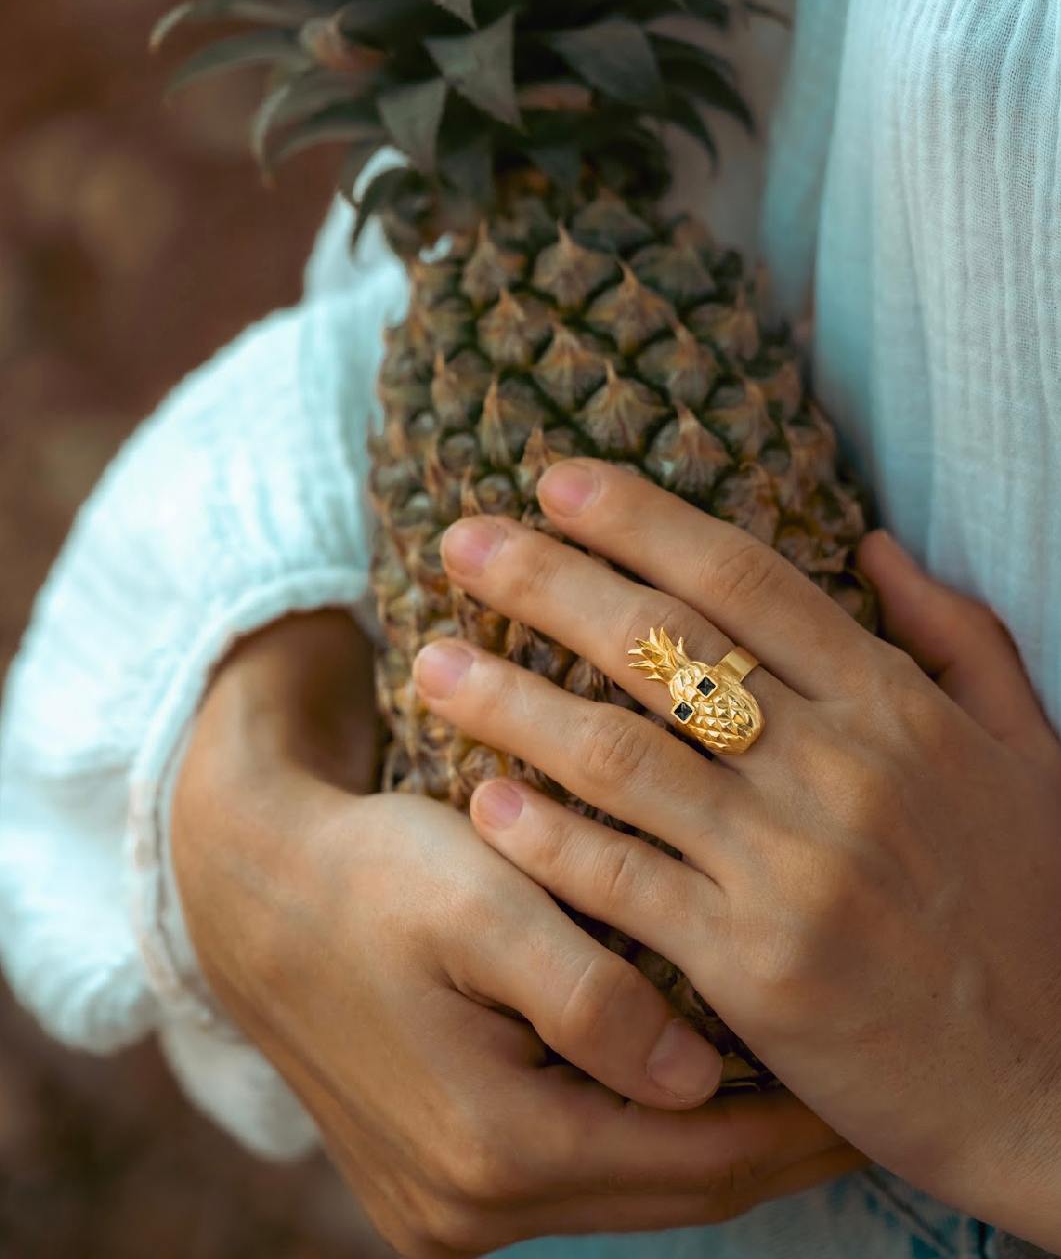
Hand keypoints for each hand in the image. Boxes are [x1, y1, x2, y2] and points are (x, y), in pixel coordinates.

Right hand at [172, 609, 858, 1258]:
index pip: (690, 1160)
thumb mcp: (479, 901)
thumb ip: (586, 994)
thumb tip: (698, 1081)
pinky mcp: (432, 1188)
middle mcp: (465, 1206)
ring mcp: (442, 1210)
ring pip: (626, 1188)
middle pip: (667, 1190)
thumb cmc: (374, 874)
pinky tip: (687, 1082)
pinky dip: (642, 1135)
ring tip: (791, 1082)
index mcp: (488, 1144)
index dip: (791, 1124)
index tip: (865, 1078)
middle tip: (853, 1086)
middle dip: (768, 1143)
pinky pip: (574, 1175)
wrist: (253, 891)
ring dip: (709, 1143)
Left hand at [415, 461, 1060, 1250]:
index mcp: (896, 706)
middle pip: (663, 645)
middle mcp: (837, 768)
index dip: (640, 519)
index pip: (744, 578)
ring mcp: (791, 867)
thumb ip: (960, 638)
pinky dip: (549, 838)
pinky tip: (483, 801)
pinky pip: (625, 882)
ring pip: (621, 755)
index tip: (557, 480)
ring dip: (512, 702)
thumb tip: (875, 544)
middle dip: (547, 580)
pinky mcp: (754, 967)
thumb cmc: (1042, 912)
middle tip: (459, 541)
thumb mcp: (1034, 752)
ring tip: (428, 664)